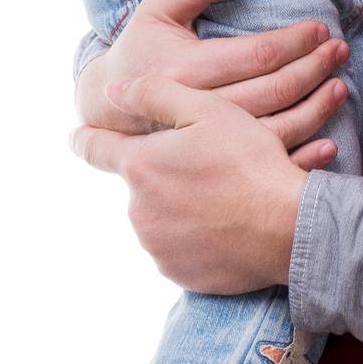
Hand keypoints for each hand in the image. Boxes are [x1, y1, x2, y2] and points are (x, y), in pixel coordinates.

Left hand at [72, 74, 306, 295]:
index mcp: (140, 167)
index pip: (96, 148)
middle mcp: (138, 211)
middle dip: (164, 172)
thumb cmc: (250, 162)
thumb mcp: (207, 110)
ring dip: (180, 204)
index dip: (85, 138)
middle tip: (207, 163)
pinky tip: (226, 223)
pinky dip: (195, 235)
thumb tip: (112, 90)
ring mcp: (157, 247)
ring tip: (224, 194)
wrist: (286, 227)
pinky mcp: (179, 273)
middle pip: (141, 183)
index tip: (76, 135)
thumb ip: (155, 94)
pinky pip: (179, 247)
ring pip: (161, 215)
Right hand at [76, 0, 350, 170]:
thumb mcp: (157, 11)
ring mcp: (206, 144)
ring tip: (342, 86)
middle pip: (271, 92)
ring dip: (316, 109)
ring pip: (274, 130)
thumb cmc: (140, 50)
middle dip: (313, 69)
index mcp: (184, 70)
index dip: (293, 42)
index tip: (320, 28)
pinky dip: (302, 156)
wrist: (109, 110)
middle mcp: (196, 111)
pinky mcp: (215, 165)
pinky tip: (330, 144)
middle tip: (340, 50)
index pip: (254, 55)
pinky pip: (265, 163)